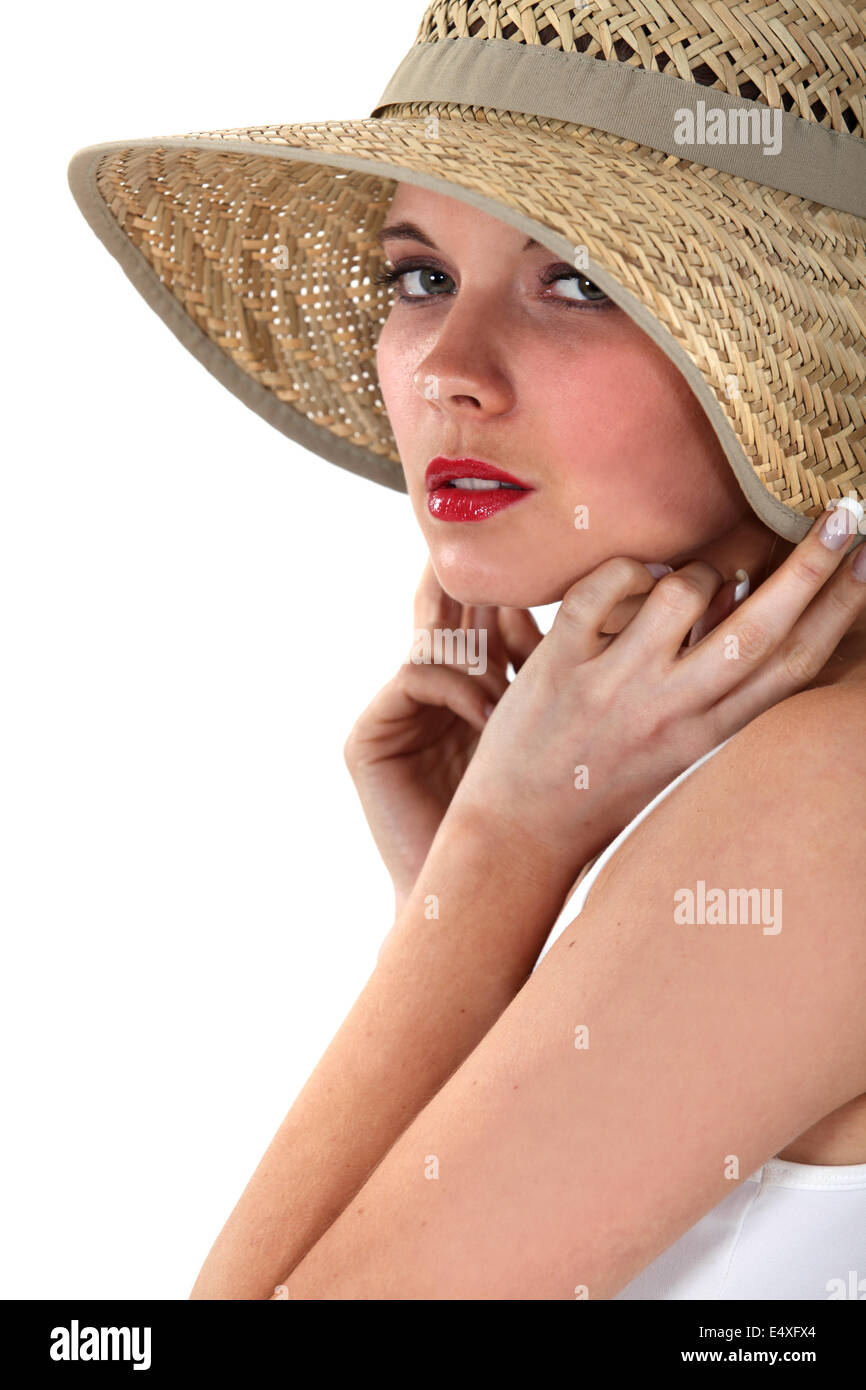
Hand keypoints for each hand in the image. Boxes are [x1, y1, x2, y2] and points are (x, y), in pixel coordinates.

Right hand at [342, 559, 542, 908]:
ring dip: (479, 648)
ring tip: (513, 663)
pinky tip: (491, 715)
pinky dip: (458, 688)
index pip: (482, 625)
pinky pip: (415, 677)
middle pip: (446, 619)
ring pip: (432, 642)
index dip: (510, 594)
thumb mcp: (553, 734)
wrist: (484, 895)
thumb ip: (557, 675)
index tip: (544, 565)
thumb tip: (607, 605)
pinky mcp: (367, 738)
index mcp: (470, 694)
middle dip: (478, 589)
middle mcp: (428, 699)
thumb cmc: (534, 825)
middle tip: (506, 564)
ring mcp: (395, 717)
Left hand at [448, 505, 865, 871]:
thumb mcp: (677, 753)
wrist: (519, 832)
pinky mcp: (560, 668)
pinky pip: (603, 588)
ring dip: (692, 570)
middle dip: (812, 566)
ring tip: (679, 582)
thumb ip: (718, 698)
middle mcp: (671, 712)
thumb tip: (753, 612)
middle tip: (847, 512)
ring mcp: (615, 688)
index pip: (793, 667)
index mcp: (709, 737)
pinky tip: (627, 577)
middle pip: (759, 628)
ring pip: (683, 593)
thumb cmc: (602, 787)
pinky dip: (622, 568)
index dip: (839, 610)